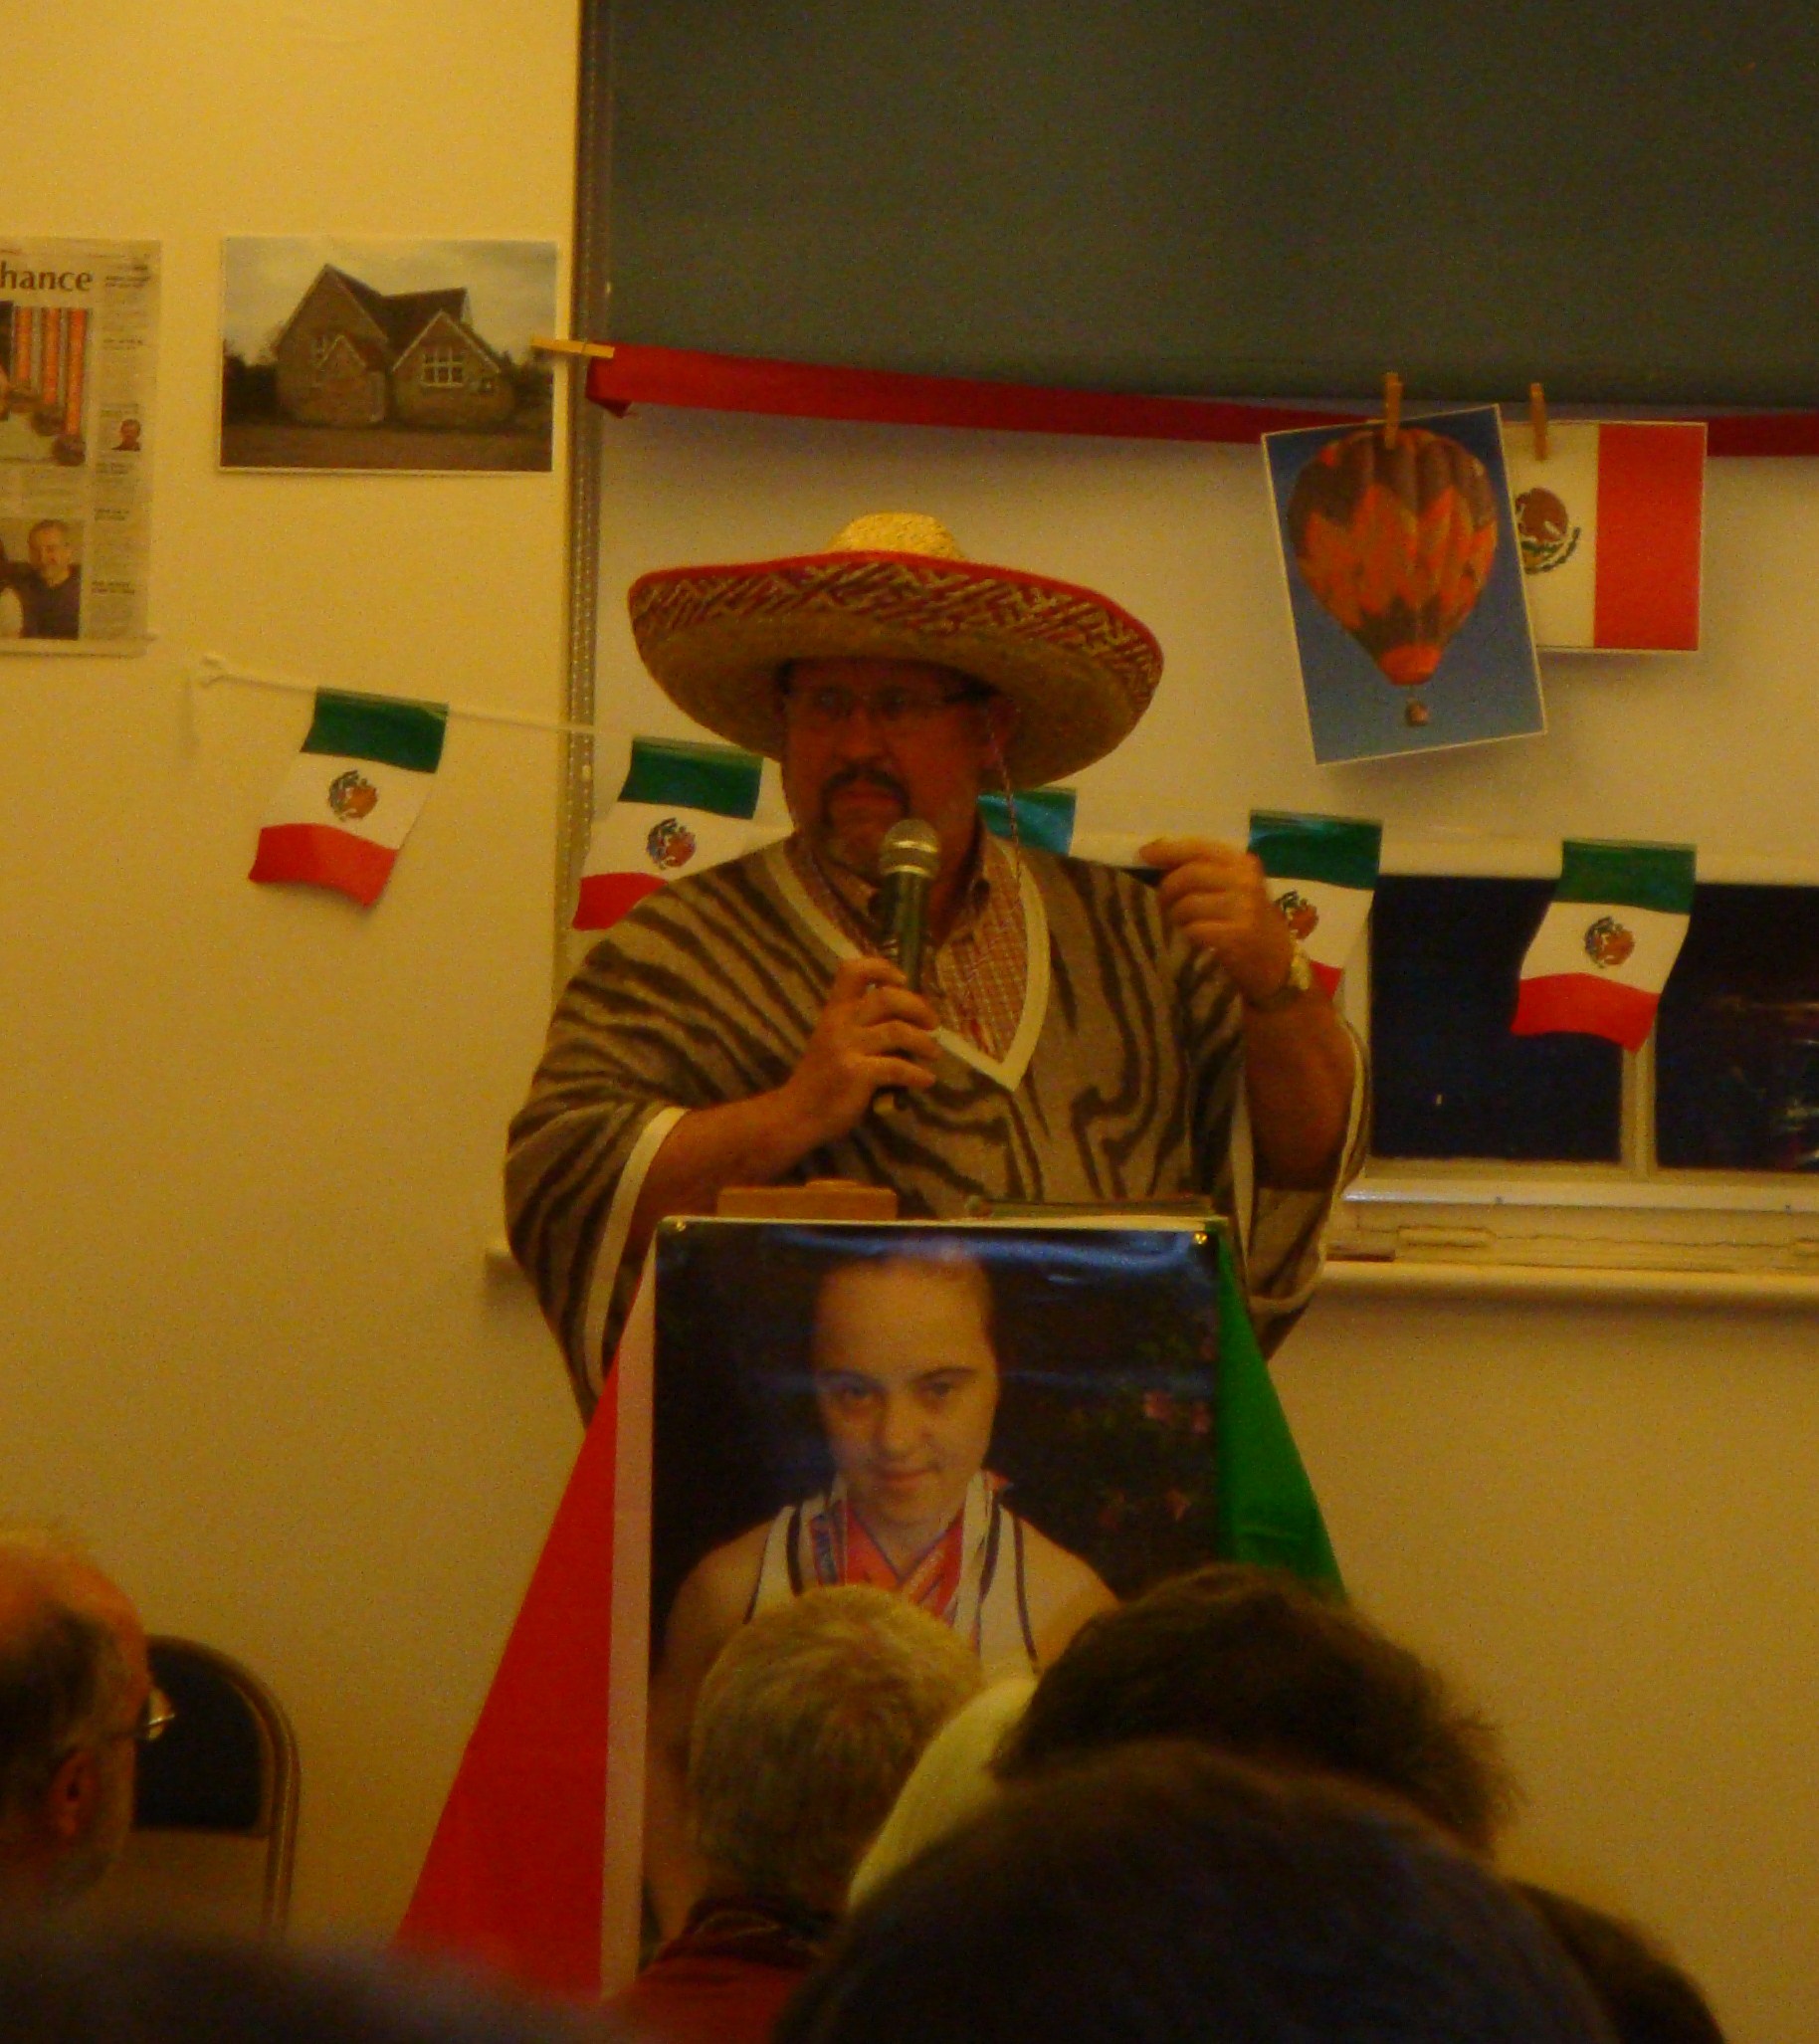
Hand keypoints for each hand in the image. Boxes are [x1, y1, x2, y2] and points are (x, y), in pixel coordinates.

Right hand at [777, 955, 939, 1145]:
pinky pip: (897, 1067)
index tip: (902, 980)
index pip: (853, 971)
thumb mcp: (835, 1042)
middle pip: (887, 997)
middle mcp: (840, 1023)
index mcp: (834, 1011)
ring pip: (898, 1031)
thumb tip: (909, 1022)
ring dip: (924, 1042)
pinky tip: (926, 1080)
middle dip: (918, 1007)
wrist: (797, 1114)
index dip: (882, 968)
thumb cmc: (821, 1079)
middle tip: (932, 1023)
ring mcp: (847, 1048)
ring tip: (934, 1053)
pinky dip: (918, 1074)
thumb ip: (863, 1028)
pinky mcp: (856, 1074)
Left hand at [1140, 837, 1297, 1006]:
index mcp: (1243, 864)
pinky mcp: (1235, 937)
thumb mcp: (1236, 888)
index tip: (1144, 855)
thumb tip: (1155, 855)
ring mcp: (1243, 910)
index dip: (1168, 850)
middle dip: (1167, 890)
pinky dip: (1187, 935)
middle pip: (1188, 876)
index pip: (1198, 848)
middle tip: (1164, 903)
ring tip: (1182, 923)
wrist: (1277, 963)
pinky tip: (1193, 938)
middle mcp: (1245, 882)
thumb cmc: (1247, 921)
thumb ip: (1204, 871)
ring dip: (1175, 916)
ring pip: (1186, 905)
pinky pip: (1193, 930)